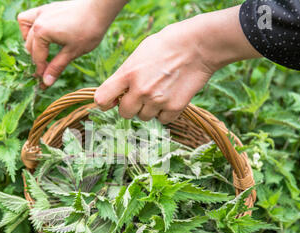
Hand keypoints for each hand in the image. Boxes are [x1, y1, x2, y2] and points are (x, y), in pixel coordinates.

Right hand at [18, 0, 125, 86]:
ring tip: (42, 53)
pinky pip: (30, 17)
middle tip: (45, 72)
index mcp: (41, 32)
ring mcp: (41, 12)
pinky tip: (41, 36)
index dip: (41, 72)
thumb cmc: (88, 30)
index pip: (37, 57)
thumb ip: (56, 67)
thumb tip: (46, 83)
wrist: (99, 9)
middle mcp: (37, 21)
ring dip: (30, 43)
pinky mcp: (47, 8)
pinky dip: (31, 27)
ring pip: (25, 30)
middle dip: (37, 60)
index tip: (44, 83)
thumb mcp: (72, 52)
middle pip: (30, 46)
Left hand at [94, 5, 261, 123]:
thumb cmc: (165, 46)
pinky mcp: (174, 107)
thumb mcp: (138, 55)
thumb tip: (116, 94)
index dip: (104, 103)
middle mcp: (140, 90)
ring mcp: (157, 100)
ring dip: (149, 109)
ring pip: (144, 117)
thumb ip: (125, 75)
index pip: (102, 99)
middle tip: (141, 95)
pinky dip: (165, 113)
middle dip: (130, 106)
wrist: (197, 46)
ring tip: (159, 91)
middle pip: (124, 113)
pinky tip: (170, 97)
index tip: (110, 102)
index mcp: (127, 74)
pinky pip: (162, 120)